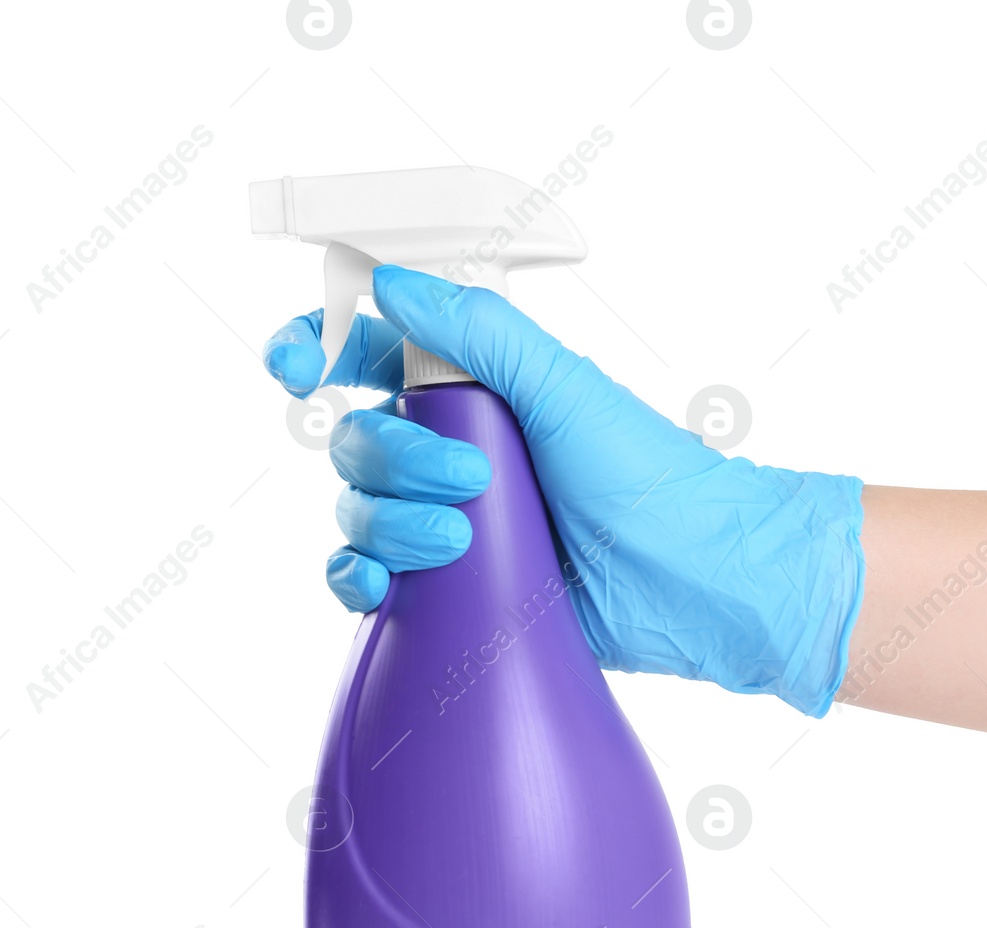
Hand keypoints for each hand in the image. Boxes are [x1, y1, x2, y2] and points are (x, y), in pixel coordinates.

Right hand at [262, 267, 864, 716]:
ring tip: (463, 537)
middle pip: (352, 439)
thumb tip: (391, 282)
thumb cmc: (645, 474)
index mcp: (467, 386)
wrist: (688, 580)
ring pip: (355, 510)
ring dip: (392, 523)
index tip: (298, 367)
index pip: (363, 350)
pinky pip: (362, 578)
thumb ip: (476, 329)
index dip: (314, 347)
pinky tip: (381, 585)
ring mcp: (440, 518)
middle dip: (394, 459)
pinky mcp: (445, 586)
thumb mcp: (563, 384)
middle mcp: (445, 447)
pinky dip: (358, 579)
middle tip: (473, 476)